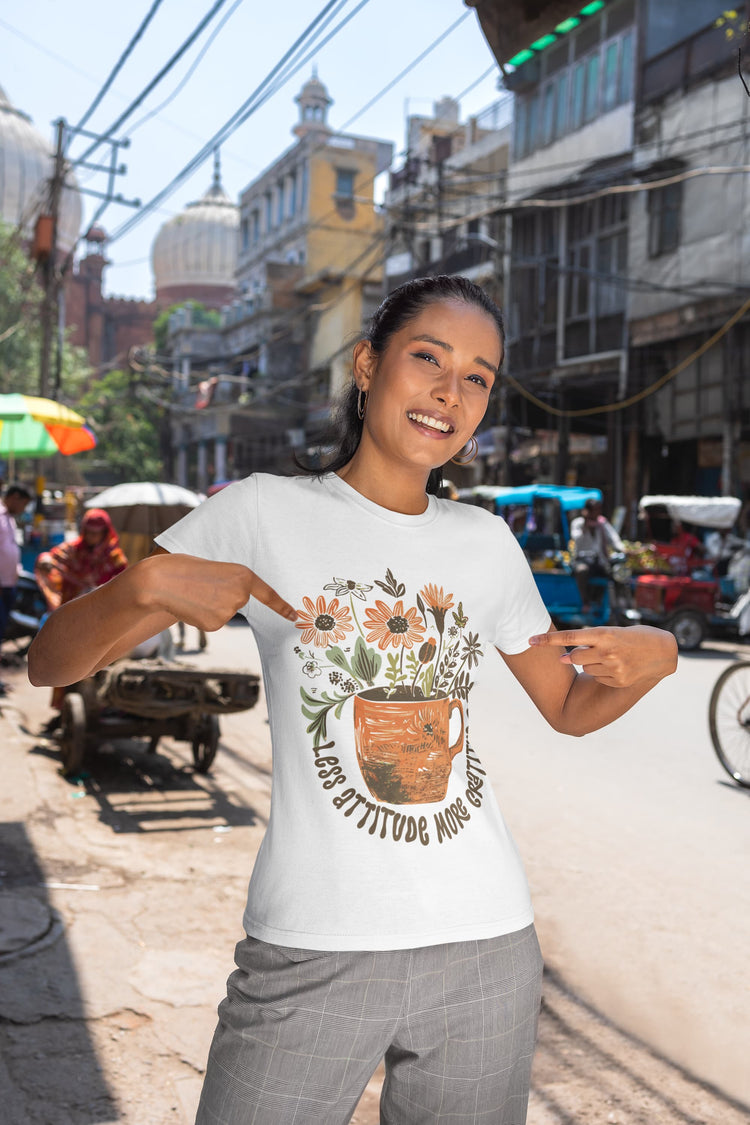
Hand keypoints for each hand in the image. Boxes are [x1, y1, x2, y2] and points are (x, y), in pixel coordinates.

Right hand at [138, 552, 296, 631]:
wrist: (159, 582)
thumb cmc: (182, 567)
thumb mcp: (214, 567)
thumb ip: (229, 582)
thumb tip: (232, 599)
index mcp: (243, 574)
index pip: (267, 594)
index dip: (281, 606)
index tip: (294, 616)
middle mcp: (240, 595)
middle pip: (237, 601)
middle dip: (222, 596)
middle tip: (201, 585)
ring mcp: (229, 612)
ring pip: (224, 613)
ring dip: (210, 606)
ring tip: (192, 594)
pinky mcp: (215, 625)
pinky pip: (213, 622)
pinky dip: (202, 616)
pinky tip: (190, 606)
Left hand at [528, 625, 677, 687]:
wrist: (662, 651)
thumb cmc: (633, 637)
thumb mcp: (612, 633)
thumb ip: (588, 643)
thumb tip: (564, 658)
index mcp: (604, 633)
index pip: (569, 637)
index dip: (547, 640)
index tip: (530, 640)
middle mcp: (607, 650)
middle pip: (574, 657)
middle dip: (573, 657)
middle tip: (585, 653)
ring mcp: (613, 667)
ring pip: (585, 668)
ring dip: (591, 664)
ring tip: (611, 657)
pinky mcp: (618, 680)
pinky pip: (598, 677)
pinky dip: (602, 673)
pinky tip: (618, 667)